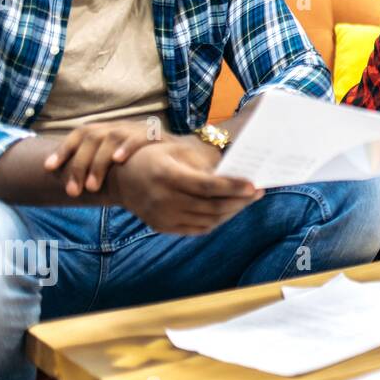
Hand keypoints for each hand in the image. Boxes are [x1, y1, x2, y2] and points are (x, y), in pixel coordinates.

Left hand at [44, 119, 165, 196]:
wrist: (189, 158)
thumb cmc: (151, 165)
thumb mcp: (122, 165)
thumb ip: (102, 169)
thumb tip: (70, 186)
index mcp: (110, 131)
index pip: (81, 133)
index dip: (63, 149)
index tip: (49, 168)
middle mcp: (122, 127)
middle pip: (92, 137)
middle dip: (78, 164)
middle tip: (73, 190)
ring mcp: (140, 129)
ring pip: (111, 137)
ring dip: (98, 163)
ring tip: (92, 186)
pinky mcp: (159, 135)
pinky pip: (141, 136)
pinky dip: (127, 146)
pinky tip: (118, 160)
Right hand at [112, 141, 262, 235]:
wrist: (121, 179)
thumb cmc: (155, 157)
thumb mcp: (176, 151)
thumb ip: (203, 165)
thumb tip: (234, 177)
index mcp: (167, 176)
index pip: (207, 186)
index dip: (233, 187)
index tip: (254, 186)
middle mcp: (163, 199)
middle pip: (211, 206)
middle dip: (240, 201)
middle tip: (258, 192)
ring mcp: (162, 216)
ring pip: (207, 220)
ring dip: (232, 211)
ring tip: (246, 201)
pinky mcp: (163, 227)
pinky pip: (197, 228)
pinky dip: (217, 221)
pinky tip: (229, 210)